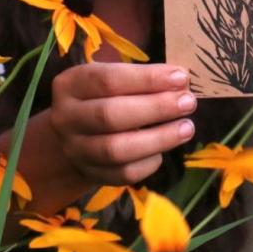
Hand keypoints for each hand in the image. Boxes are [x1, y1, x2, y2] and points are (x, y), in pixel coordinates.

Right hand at [49, 62, 195, 184]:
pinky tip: (164, 150)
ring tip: (187, 128)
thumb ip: (141, 78)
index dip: (147, 79)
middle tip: (188, 103)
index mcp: (70, 85)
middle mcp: (65, 118)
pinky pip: (123, 174)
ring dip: (158, 138)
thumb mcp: (112, 78)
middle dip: (155, 108)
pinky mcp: (90, 173)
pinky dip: (149, 162)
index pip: (108, 80)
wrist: (76, 134)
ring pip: (116, 149)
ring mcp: (75, 149)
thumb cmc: (103, 97)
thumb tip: (181, 81)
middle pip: (110, 116)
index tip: (181, 77)